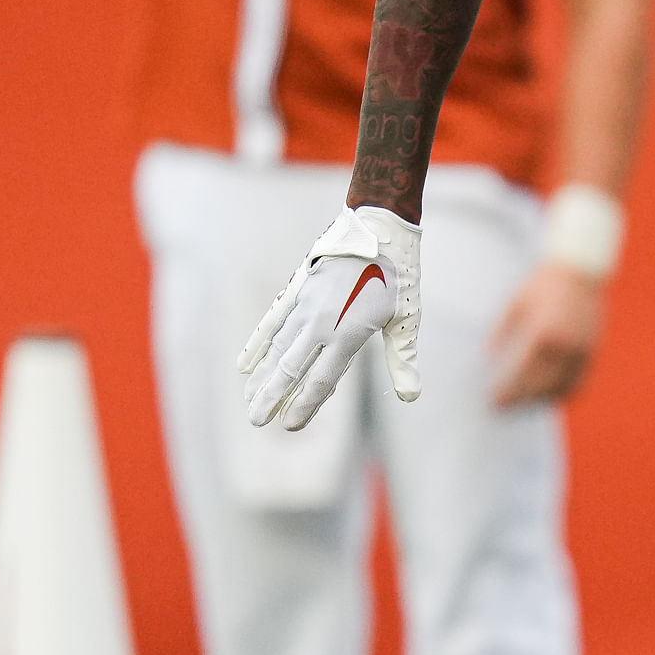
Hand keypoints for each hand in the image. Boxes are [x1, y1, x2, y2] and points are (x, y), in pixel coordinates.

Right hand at [240, 206, 421, 429]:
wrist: (378, 228)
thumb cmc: (398, 275)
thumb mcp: (406, 319)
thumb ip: (402, 358)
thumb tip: (410, 395)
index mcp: (349, 335)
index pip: (320, 381)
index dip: (303, 406)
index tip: (288, 426)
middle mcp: (322, 325)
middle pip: (290, 369)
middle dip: (271, 397)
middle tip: (255, 420)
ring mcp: (306, 307)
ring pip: (277, 349)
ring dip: (261, 376)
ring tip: (247, 398)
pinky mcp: (297, 291)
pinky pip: (272, 323)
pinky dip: (257, 344)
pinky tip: (244, 364)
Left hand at [488, 263, 605, 407]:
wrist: (580, 270)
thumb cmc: (543, 284)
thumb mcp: (515, 303)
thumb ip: (500, 331)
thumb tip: (487, 357)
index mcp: (544, 333)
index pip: (524, 373)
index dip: (508, 391)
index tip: (494, 402)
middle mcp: (566, 345)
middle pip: (542, 386)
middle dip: (522, 400)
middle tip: (504, 408)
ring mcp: (582, 350)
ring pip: (562, 388)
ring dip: (542, 400)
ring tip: (523, 405)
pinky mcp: (592, 351)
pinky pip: (578, 382)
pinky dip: (562, 393)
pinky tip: (546, 396)